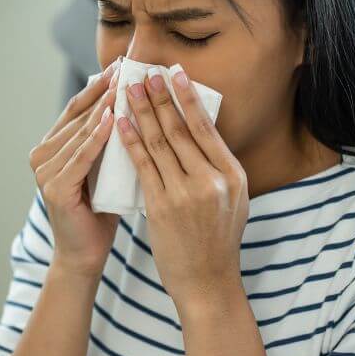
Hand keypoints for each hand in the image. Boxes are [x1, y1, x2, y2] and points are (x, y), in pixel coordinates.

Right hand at [28, 60, 121, 277]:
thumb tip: (133, 104)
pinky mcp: (54, 188)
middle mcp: (42, 155)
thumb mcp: (104, 168)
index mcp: (52, 147)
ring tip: (124, 86)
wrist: (85, 255)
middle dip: (104, 91)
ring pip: (80, 132)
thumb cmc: (100, 212)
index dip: (98, 86)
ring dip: (103, 108)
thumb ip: (107, 141)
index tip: (121, 65)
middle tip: (127, 68)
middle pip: (78, 116)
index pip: (78, 109)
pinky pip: (80, 157)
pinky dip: (96, 138)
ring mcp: (44, 172)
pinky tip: (111, 120)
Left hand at [116, 64, 247, 307]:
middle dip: (161, 97)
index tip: (175, 74)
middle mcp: (213, 181)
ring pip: (160, 143)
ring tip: (130, 90)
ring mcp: (187, 193)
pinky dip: (130, 141)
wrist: (207, 283)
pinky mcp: (163, 207)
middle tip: (147, 72)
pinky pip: (143, 166)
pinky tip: (120, 123)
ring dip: (143, 112)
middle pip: (182, 129)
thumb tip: (198, 132)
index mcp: (233, 175)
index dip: (188, 98)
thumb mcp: (232, 200)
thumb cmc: (216, 241)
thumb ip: (216, 169)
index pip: (207, 128)